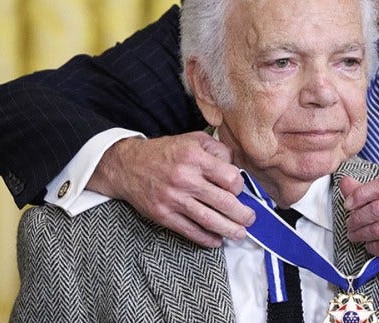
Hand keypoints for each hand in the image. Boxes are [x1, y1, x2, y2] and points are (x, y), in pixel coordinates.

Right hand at [87, 132, 255, 247]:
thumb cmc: (164, 152)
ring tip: (240, 234)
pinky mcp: (163, 215)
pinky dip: (206, 239)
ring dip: (229, 230)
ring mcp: (173, 199)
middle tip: (251, 219)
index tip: (238, 190)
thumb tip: (235, 169)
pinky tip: (216, 240)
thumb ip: (217, 150)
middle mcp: (185, 178)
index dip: (239, 186)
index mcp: (194, 157)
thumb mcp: (192, 139)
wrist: (128, 166)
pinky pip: (190, 231)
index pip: (229, 177)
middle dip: (242, 214)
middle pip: (223, 202)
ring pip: (209, 220)